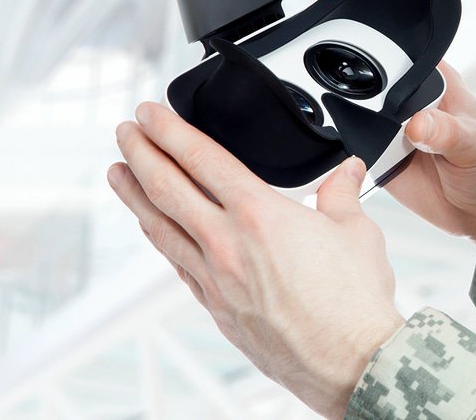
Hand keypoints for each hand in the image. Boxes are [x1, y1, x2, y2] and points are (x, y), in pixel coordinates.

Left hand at [108, 102, 402, 418]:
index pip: (201, 159)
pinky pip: (176, 265)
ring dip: (134, 196)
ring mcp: (216, 279)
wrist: (349, 361)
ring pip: (161, 228)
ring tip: (117, 174)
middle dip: (140, 153)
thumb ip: (342, 194)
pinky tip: (155, 232)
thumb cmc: (353, 302)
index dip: (169, 130)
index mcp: (259, 214)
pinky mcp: (218, 308)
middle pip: (167, 188)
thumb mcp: (357, 232)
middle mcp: (227, 244)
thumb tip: (346, 172)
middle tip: (125, 132)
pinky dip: (160, 240)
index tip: (149, 114)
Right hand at [315, 0, 475, 256]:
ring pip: (348, 107)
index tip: (334, 1)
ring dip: (335, 109)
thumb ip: (447, 132)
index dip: (365, 20)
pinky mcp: (376, 156)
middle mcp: (404, 98)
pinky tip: (335, 146)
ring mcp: (387, 126)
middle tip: (315, 62)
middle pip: (362, 71)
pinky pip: (347, 146)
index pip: (394, 41)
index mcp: (430, 78)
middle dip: (338, 65)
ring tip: (332, 114)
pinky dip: (338, 146)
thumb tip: (417, 122)